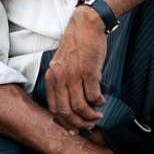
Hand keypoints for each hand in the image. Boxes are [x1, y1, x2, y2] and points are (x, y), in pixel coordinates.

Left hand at [45, 6, 106, 131]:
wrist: (86, 26)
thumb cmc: (76, 46)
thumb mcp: (61, 64)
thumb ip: (62, 82)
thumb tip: (70, 105)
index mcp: (51, 77)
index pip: (54, 108)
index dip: (64, 121)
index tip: (74, 127)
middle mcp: (60, 78)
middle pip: (66, 111)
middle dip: (78, 123)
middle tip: (89, 125)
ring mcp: (74, 75)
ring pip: (80, 106)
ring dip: (91, 115)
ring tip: (98, 116)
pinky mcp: (89, 71)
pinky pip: (94, 96)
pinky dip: (99, 102)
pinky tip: (102, 101)